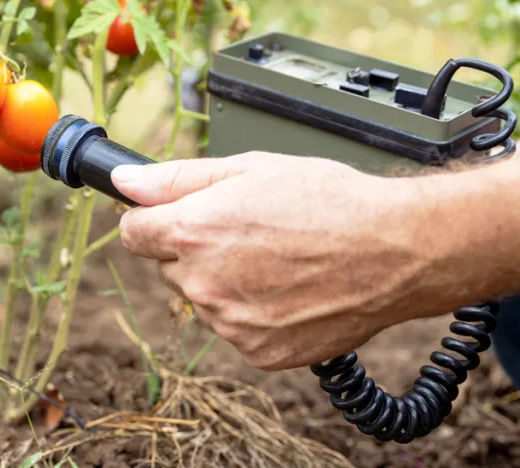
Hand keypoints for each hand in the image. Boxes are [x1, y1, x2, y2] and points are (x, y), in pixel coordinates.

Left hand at [112, 151, 443, 370]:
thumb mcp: (250, 167)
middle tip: (251, 232)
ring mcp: (231, 325)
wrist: (395, 251)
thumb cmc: (331, 201)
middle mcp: (204, 285)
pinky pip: (238, 329)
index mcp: (193, 233)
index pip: (132, 233)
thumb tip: (124, 182)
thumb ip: (177, 178)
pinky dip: (256, 313)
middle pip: (172, 267)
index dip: (152, 219)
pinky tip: (292, 290)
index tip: (173, 216)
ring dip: (228, 283)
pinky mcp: (259, 353)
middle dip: (198, 250)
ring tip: (281, 260)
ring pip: (206, 300)